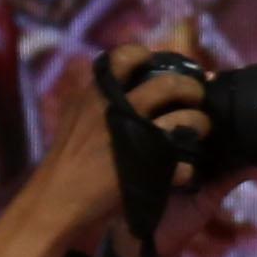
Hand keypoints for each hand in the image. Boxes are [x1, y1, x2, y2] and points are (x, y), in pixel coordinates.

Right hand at [11, 43, 213, 250]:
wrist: (56, 200)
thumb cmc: (69, 157)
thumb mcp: (77, 114)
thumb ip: (101, 94)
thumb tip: (130, 70)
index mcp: (97, 93)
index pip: (127, 55)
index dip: (151, 58)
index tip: (161, 66)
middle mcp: (116, 109)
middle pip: (170, 84)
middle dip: (191, 88)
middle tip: (195, 97)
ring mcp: (134, 138)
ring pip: (187, 119)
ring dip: (200, 123)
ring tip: (198, 130)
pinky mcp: (147, 169)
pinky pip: (184, 163)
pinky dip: (189, 167)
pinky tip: (185, 170)